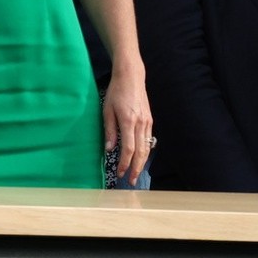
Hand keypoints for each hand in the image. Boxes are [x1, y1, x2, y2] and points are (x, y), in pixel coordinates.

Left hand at [102, 63, 152, 186]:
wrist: (131, 76)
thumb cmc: (117, 91)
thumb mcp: (107, 110)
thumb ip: (109, 131)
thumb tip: (108, 150)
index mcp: (129, 121)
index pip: (128, 149)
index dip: (124, 163)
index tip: (120, 174)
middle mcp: (141, 123)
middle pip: (140, 151)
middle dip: (135, 168)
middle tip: (131, 181)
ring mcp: (147, 121)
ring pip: (147, 147)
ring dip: (141, 162)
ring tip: (136, 173)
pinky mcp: (150, 119)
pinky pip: (149, 139)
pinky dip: (145, 151)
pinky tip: (141, 157)